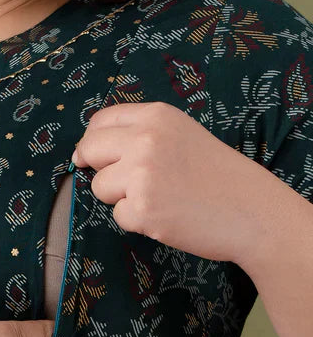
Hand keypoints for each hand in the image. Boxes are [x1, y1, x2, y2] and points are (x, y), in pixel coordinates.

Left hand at [72, 101, 266, 263]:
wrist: (253, 211)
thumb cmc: (219, 175)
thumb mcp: (182, 134)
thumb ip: (140, 134)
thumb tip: (84, 151)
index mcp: (156, 116)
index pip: (100, 122)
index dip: (95, 142)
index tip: (101, 158)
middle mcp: (144, 139)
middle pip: (90, 150)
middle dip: (100, 169)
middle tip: (129, 183)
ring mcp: (141, 175)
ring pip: (100, 187)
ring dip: (121, 198)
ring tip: (159, 198)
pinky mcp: (142, 209)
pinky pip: (118, 215)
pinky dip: (137, 221)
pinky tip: (167, 215)